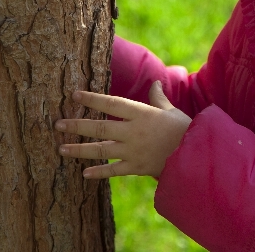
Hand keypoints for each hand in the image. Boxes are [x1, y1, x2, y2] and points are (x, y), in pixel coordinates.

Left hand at [55, 81, 191, 178]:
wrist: (196, 155)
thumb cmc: (184, 129)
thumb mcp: (170, 110)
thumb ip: (158, 98)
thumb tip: (155, 83)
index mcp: (141, 113)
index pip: (111, 103)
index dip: (92, 98)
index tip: (74, 95)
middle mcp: (134, 131)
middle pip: (100, 127)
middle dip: (77, 125)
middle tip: (58, 124)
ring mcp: (134, 151)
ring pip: (101, 149)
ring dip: (80, 149)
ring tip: (61, 148)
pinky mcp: (137, 167)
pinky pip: (114, 170)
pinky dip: (99, 172)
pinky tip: (84, 173)